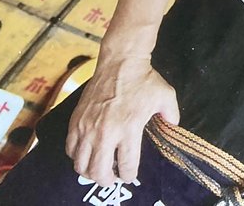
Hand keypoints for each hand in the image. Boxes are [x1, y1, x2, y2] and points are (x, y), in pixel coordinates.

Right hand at [65, 55, 179, 184]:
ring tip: (98, 168)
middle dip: (107, 181)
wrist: (120, 62)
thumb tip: (173, 126)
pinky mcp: (76, 121)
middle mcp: (106, 132)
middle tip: (112, 178)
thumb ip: (171, 114)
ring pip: (80, 165)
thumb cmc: (144, 79)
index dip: (128, 176)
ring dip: (89, 171)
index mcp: (129, 129)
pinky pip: (70, 149)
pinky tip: (86, 153)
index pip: (126, 165)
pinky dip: (76, 156)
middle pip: (99, 172)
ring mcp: (87, 128)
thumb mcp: (166, 95)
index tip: (130, 175)